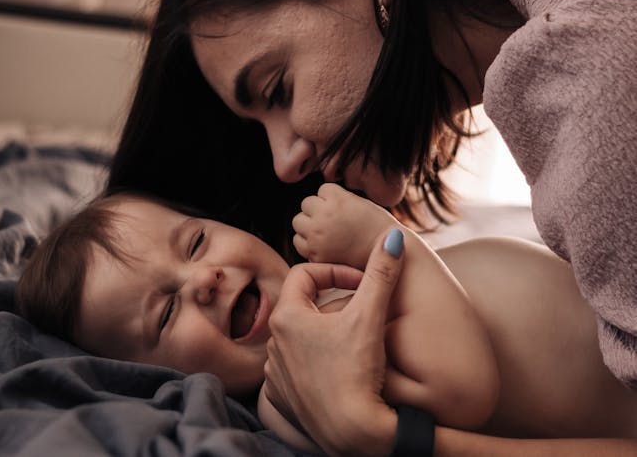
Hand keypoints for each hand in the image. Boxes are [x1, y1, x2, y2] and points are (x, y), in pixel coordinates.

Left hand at [264, 229, 403, 455]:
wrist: (352, 431)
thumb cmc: (358, 371)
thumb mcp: (370, 316)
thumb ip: (380, 273)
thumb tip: (394, 236)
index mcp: (287, 316)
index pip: (305, 273)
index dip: (336, 271)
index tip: (360, 283)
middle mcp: (274, 341)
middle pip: (304, 305)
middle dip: (334, 302)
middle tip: (362, 309)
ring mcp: (275, 371)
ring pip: (300, 336)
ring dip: (325, 331)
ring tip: (354, 338)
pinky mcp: (282, 395)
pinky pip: (295, 366)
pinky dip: (315, 360)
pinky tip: (339, 367)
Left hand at [293, 183, 396, 267]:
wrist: (392, 260)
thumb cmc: (379, 230)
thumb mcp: (361, 204)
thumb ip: (340, 200)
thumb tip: (320, 199)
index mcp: (337, 199)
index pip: (322, 190)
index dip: (333, 199)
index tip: (346, 210)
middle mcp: (323, 215)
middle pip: (306, 204)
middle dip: (317, 211)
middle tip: (335, 222)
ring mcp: (316, 236)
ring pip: (298, 223)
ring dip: (309, 226)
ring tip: (328, 233)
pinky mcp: (315, 254)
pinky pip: (299, 243)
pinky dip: (308, 244)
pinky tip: (325, 246)